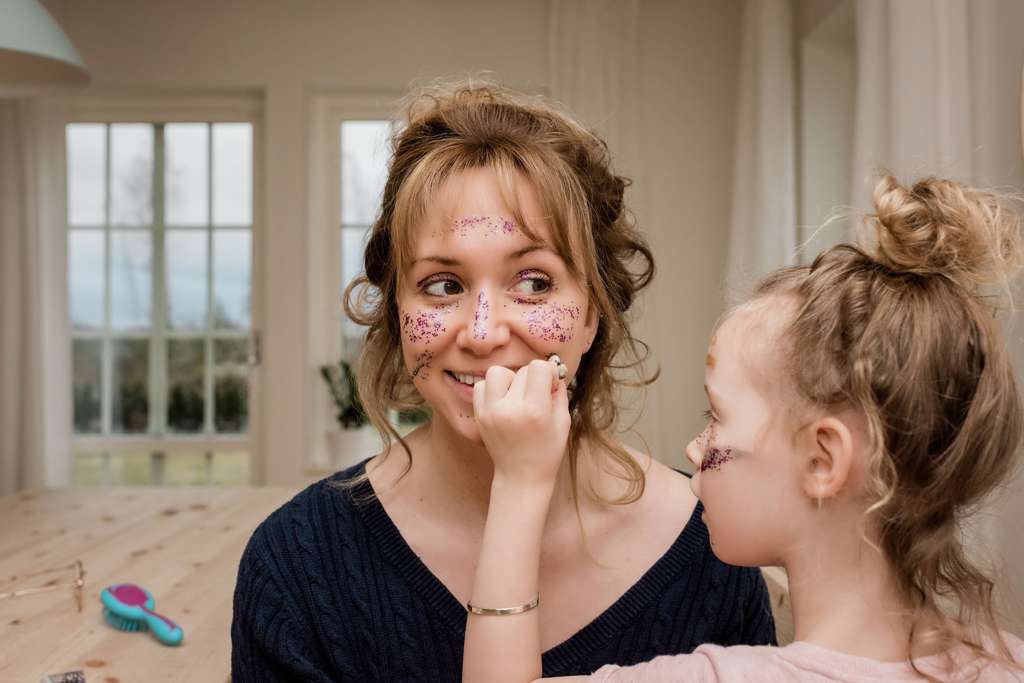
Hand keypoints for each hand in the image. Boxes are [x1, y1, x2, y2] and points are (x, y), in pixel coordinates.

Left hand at [473, 358, 570, 486]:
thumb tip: (553, 370)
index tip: (550, 386)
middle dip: (532, 379)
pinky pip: (481, 386)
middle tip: (536, 396)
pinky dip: (493, 388)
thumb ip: (559, 392)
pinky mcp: (479, 416)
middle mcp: (510, 409)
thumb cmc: (547, 452)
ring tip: (517, 395)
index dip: (549, 373)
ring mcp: (491, 412)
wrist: (521, 477)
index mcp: (534, 411)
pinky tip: (503, 401)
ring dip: (509, 379)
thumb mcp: (563, 422)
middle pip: (521, 370)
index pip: (538, 368)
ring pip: (497, 372)